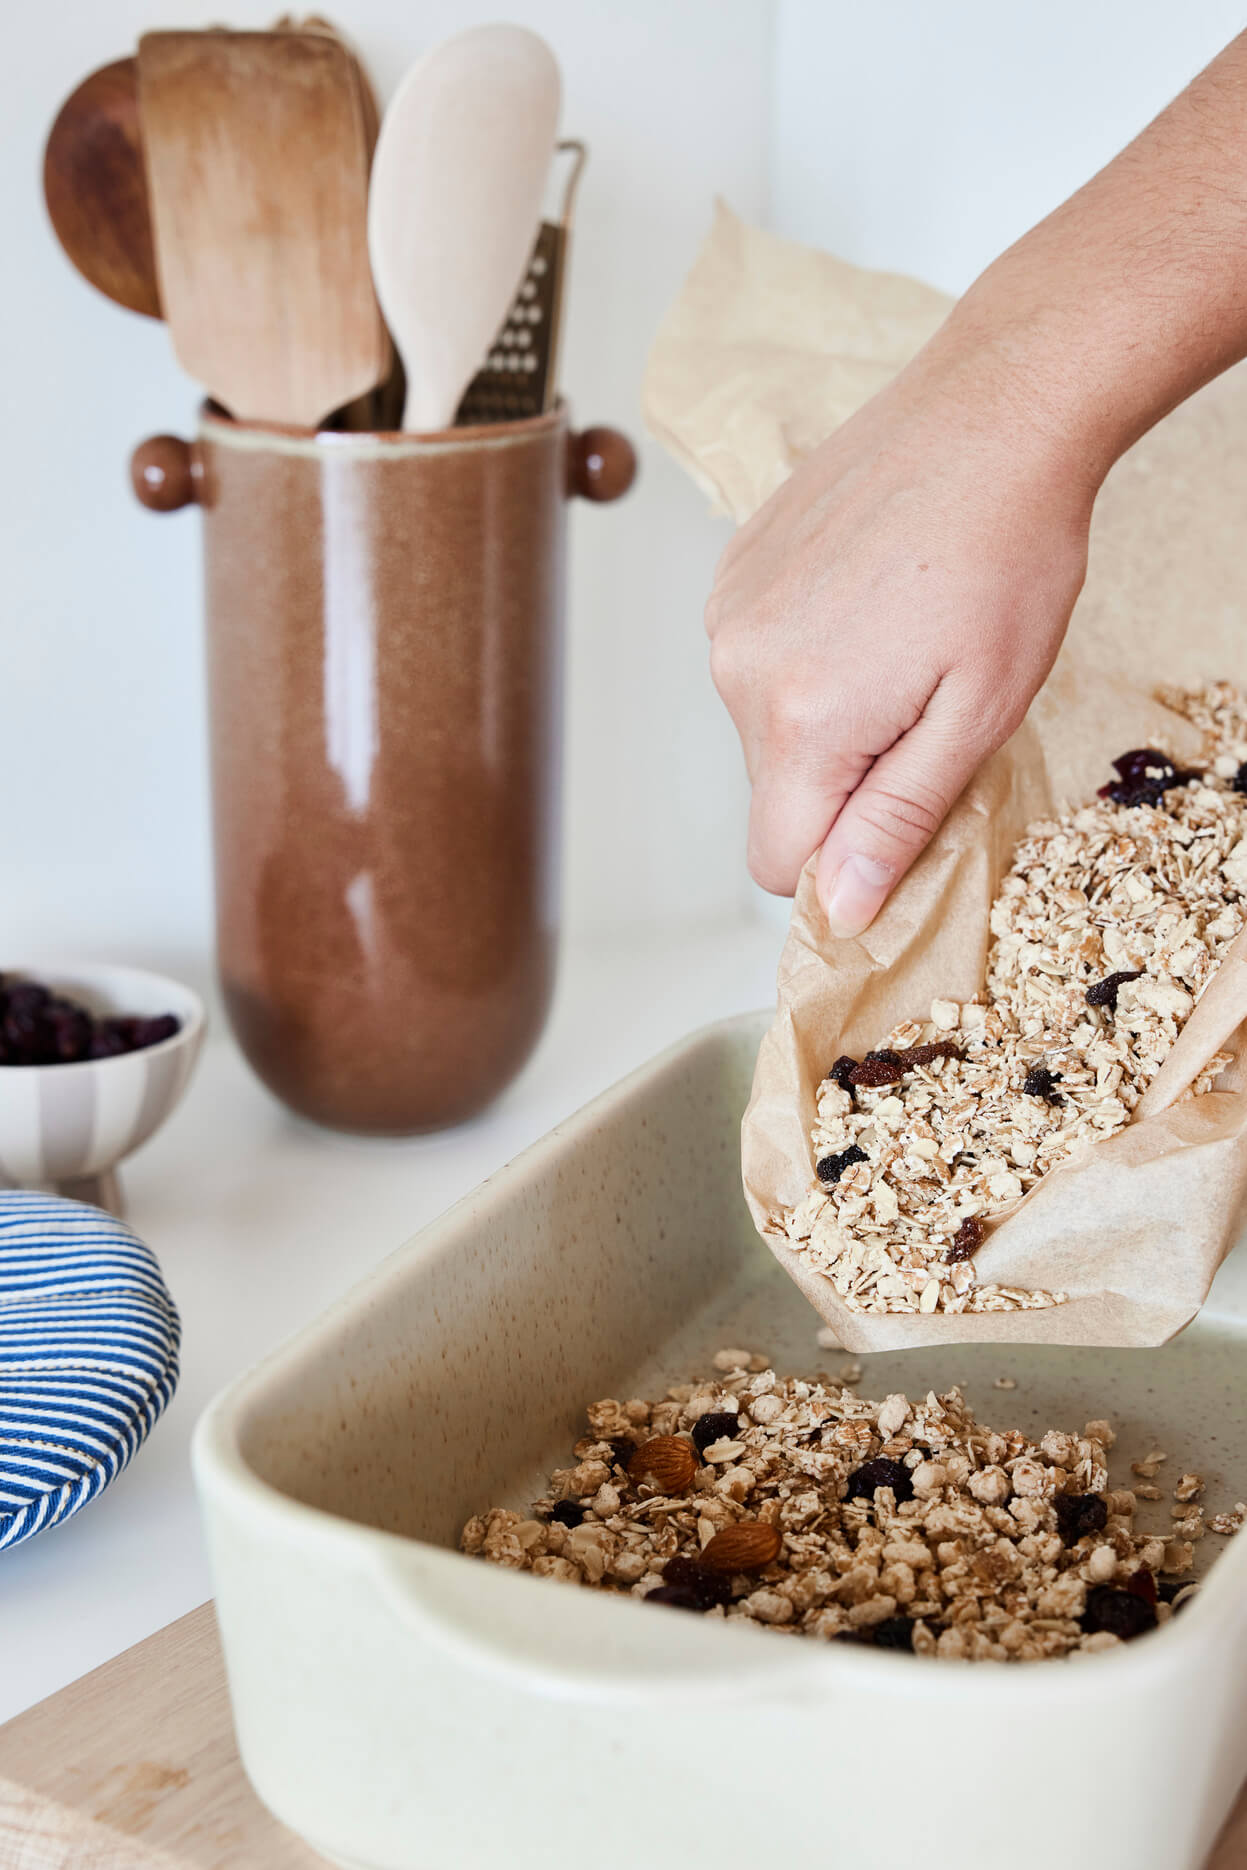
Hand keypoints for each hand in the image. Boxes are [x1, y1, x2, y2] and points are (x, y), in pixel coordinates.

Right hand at [705, 330, 1096, 936]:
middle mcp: (740, 670)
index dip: (842, 860)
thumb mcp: (978, 715)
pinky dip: (806, 651)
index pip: (777, 864)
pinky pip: (755, 657)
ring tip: (897, 639)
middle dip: (841, 779)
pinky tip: (867, 599)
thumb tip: (841, 907)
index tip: (900, 812)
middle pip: (773, 793)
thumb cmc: (1009, 556)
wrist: (992, 414)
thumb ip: (897, 821)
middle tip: (921, 706)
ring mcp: (726, 613)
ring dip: (825, 712)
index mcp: (803, 721)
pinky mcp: (730, 570)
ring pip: (763, 726)